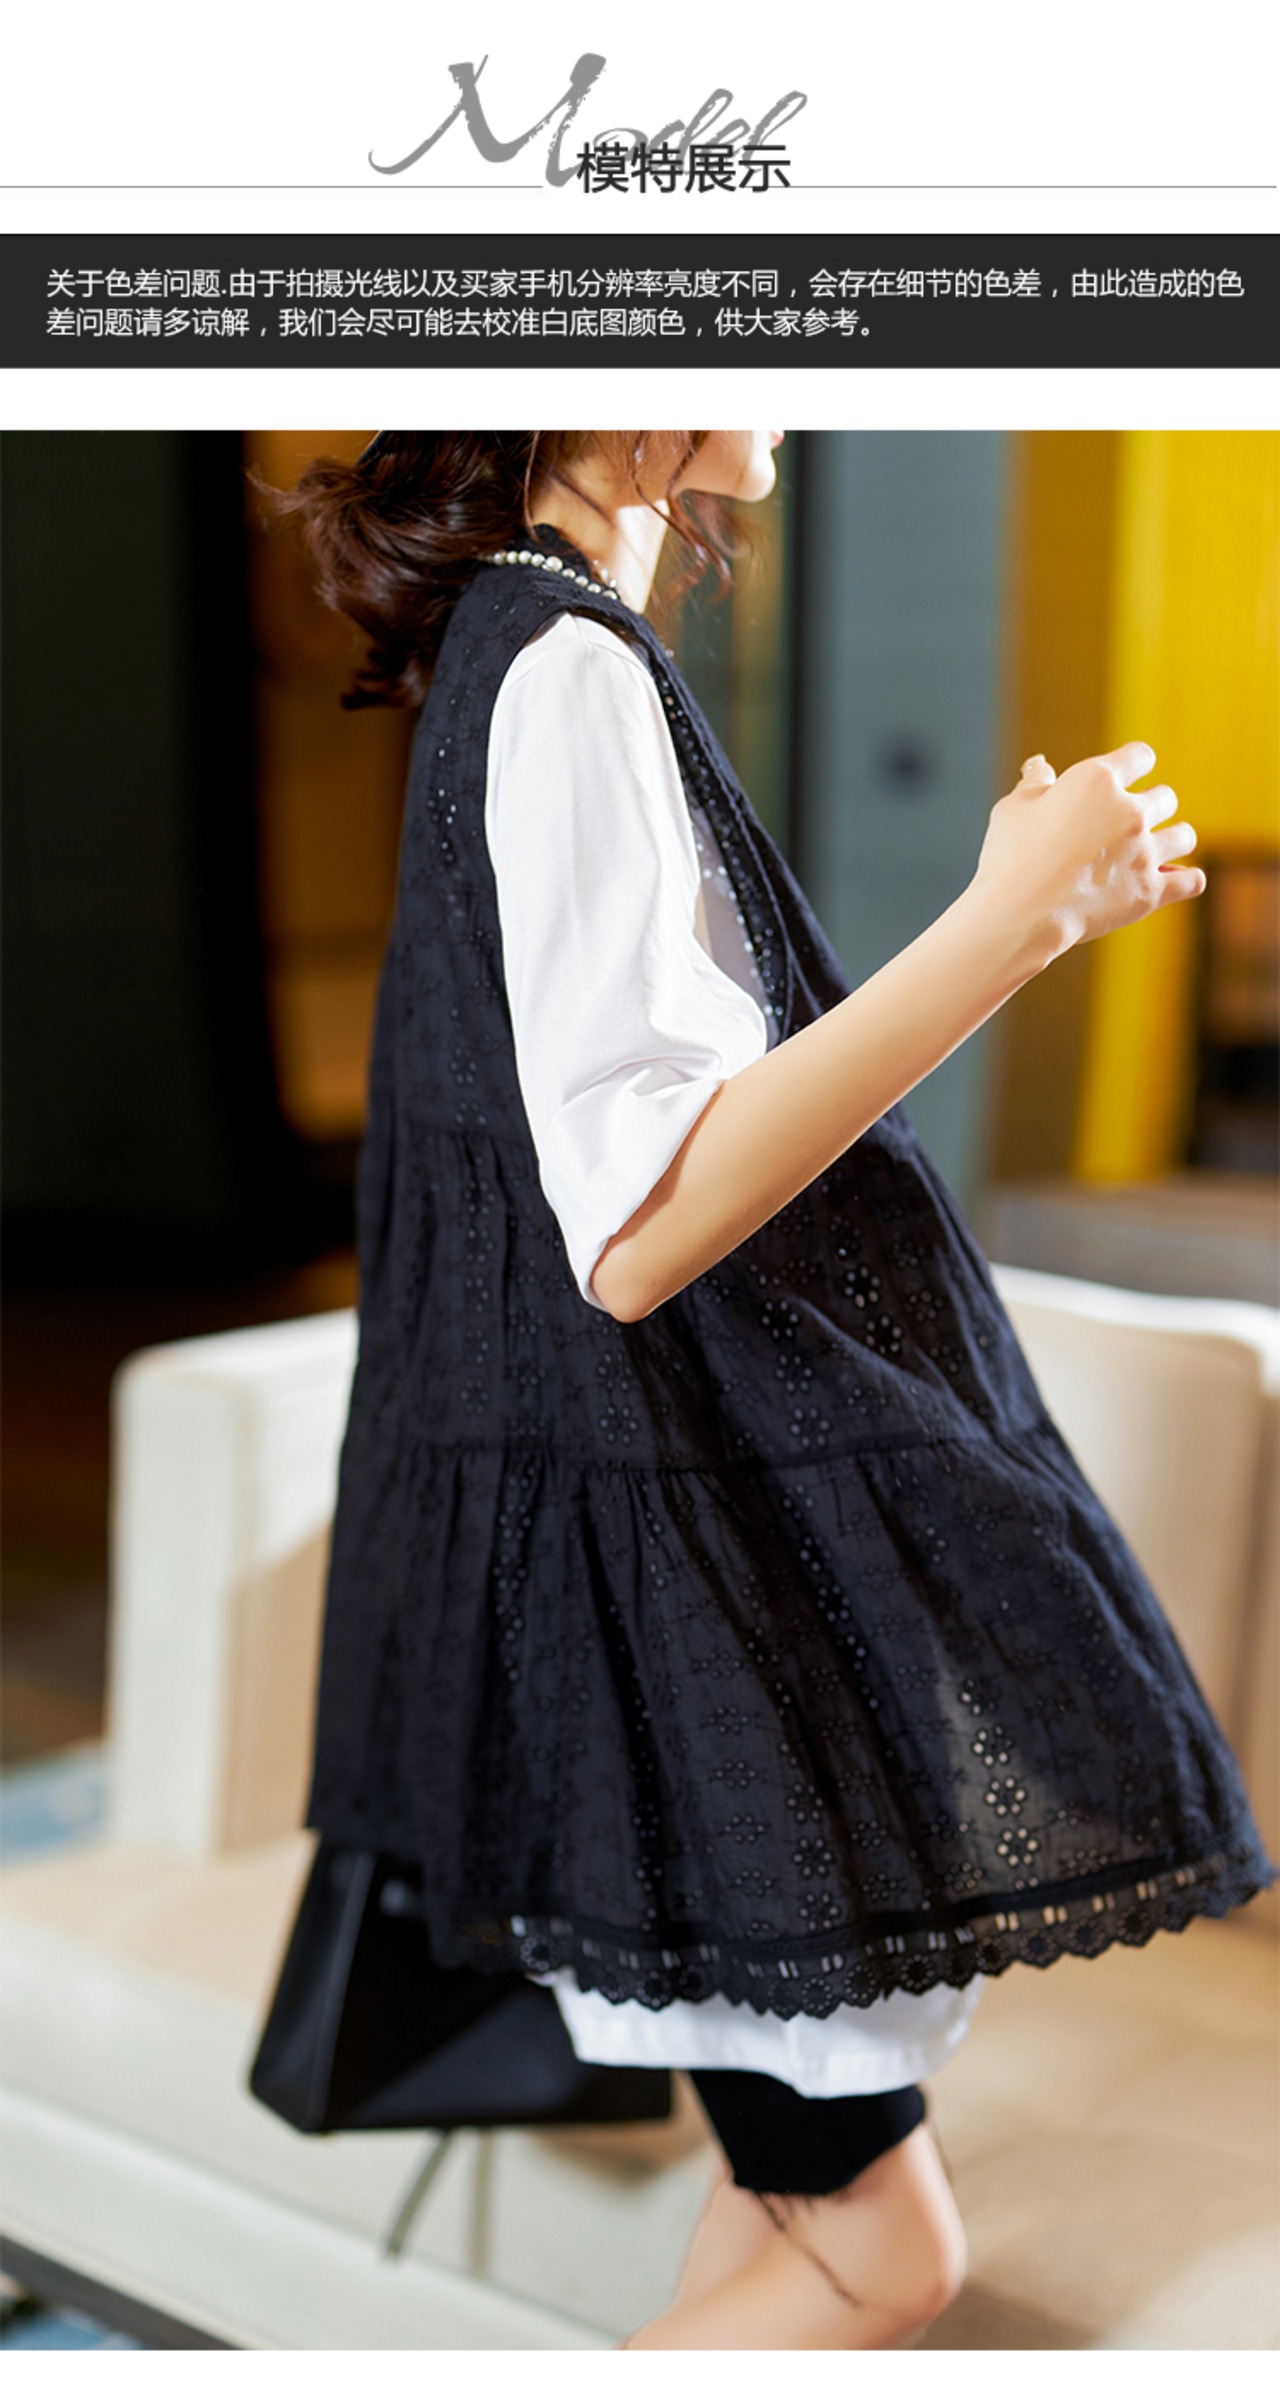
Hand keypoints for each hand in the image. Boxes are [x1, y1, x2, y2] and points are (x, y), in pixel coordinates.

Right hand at [971, 743, 1205, 960]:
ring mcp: (1145, 852)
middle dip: (1150, 806)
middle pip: (1165, 797)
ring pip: (1184, 836)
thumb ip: (1035, 783)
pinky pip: (1191, 880)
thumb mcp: (1013, 808)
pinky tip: (1175, 879)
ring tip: (1155, 849)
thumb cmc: (1010, 856)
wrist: (1020, 912)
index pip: (1140, 756)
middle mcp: (1131, 811)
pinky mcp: (1151, 892)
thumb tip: (1040, 765)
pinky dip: (1186, 880)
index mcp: (1098, 780)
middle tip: (1128, 823)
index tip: (1124, 776)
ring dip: (1172, 839)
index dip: (1133, 764)